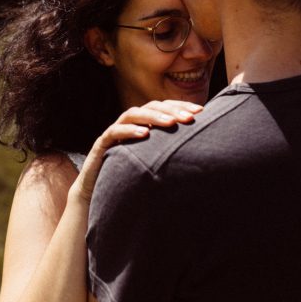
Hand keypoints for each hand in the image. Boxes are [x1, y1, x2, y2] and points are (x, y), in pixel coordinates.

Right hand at [71, 100, 201, 204]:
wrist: (98, 195)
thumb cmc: (130, 179)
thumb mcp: (154, 164)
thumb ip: (170, 154)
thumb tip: (202, 152)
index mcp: (144, 126)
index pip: (163, 108)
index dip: (180, 107)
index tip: (200, 112)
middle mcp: (130, 125)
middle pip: (150, 107)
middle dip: (171, 110)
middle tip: (189, 117)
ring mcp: (115, 133)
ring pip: (132, 115)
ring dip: (153, 117)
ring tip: (171, 123)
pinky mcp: (102, 145)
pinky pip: (114, 132)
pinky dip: (129, 131)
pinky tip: (145, 134)